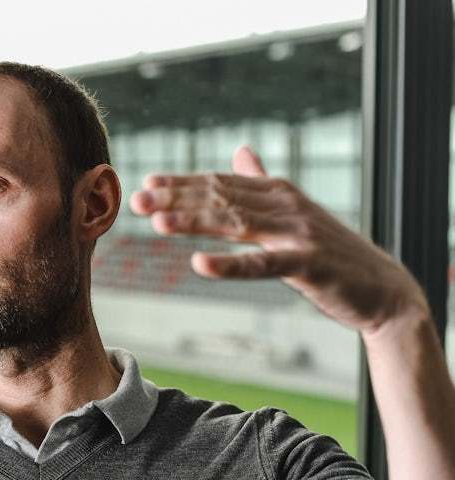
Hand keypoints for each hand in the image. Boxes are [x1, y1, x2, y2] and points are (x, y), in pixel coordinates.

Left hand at [128, 145, 427, 334]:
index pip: (219, 183)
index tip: (145, 184)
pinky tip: (200, 264)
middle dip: (176, 199)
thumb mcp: (293, 212)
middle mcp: (285, 204)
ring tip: (158, 224)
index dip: (181, 184)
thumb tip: (242, 151)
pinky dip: (230, 264)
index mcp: (277, 192)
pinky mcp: (308, 263)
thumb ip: (263, 182)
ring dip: (194, 222)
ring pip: (235, 223)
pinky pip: (262, 264)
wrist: (382, 288)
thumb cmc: (330, 252)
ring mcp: (297, 232)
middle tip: (137, 201)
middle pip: (220, 198)